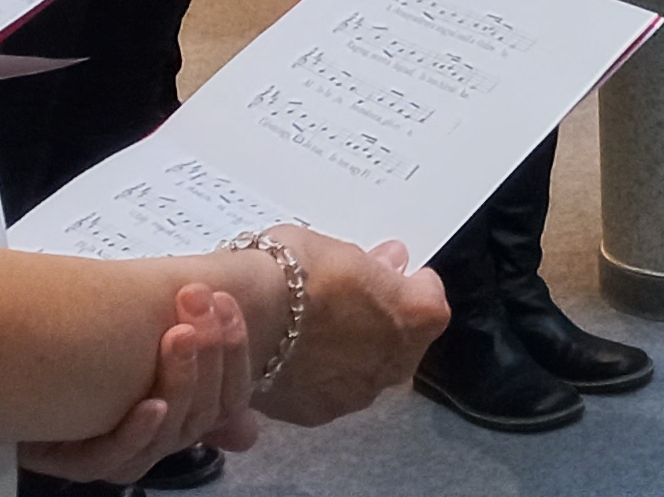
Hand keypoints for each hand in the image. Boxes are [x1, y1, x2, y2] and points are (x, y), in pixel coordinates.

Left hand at [19, 284, 257, 484]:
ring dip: (181, 381)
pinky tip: (151, 404)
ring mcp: (123, 455)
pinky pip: (120, 458)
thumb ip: (195, 351)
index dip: (235, 349)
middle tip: (197, 302)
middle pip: (205, 410)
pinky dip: (140, 432)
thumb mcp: (146, 344)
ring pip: (170, 432)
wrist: (15, 373)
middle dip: (209, 353)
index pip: (230, 394)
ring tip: (179, 336)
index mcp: (183, 414)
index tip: (223, 301)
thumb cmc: (87, 358)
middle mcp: (159, 439)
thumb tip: (245, 412)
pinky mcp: (81, 465)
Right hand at [255, 230, 448, 426]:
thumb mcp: (340, 250)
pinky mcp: (318, 413)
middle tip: (346, 300)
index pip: (429, 295)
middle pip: (401, 339)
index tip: (385, 273)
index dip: (405, 282)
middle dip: (380, 321)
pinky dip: (318, 377)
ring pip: (365, 370)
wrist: (235, 315)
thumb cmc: (289, 276)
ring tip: (312, 328)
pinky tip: (293, 354)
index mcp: (417, 316)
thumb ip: (373, 265)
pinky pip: (328, 391)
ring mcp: (358, 393)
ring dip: (350, 352)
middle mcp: (396, 362)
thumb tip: (389, 263)